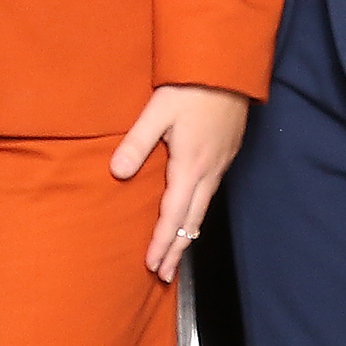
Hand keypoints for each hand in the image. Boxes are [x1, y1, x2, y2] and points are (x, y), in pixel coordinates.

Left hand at [114, 83, 249, 282]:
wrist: (229, 69)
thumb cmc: (190, 87)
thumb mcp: (157, 110)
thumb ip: (137, 142)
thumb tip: (117, 173)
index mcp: (191, 166)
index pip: (174, 215)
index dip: (163, 242)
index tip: (153, 266)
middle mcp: (209, 172)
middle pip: (192, 222)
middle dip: (177, 250)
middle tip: (164, 275)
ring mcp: (221, 165)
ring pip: (203, 210)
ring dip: (188, 235)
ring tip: (176, 255)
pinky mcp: (226, 156)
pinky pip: (209, 195)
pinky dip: (197, 215)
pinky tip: (190, 216)